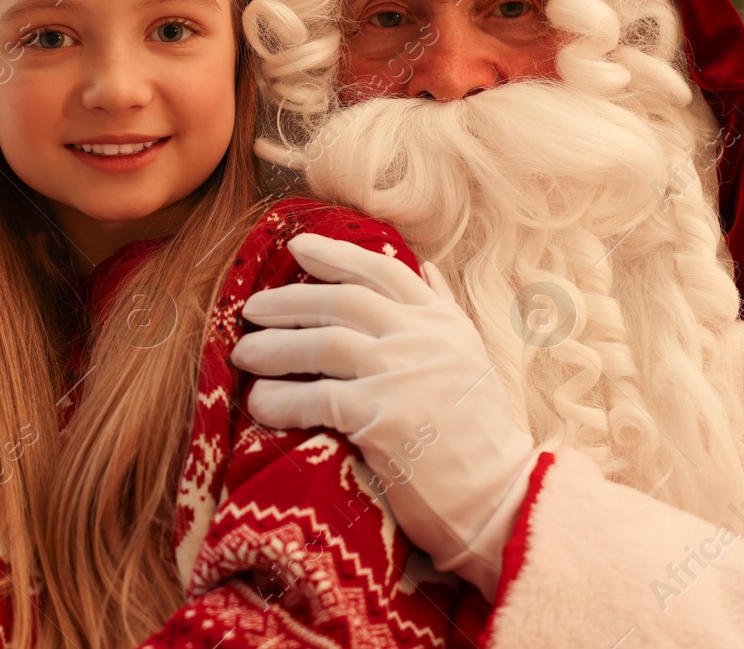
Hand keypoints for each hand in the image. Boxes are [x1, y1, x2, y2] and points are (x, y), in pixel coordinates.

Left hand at [231, 232, 536, 600]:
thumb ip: (444, 309)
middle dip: (288, 301)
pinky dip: (281, 400)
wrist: (499, 497)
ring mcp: (402, 374)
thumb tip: (424, 267)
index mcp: (442, 321)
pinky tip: (260, 404)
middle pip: (341, 301)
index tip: (300, 246)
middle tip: (251, 309)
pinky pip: (316, 399)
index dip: (337, 255)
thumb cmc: (480, 435)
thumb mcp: (471, 357)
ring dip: (274, 349)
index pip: (383, 272)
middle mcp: (422, 338)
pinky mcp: (382, 417)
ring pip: (322, 344)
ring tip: (243, 355)